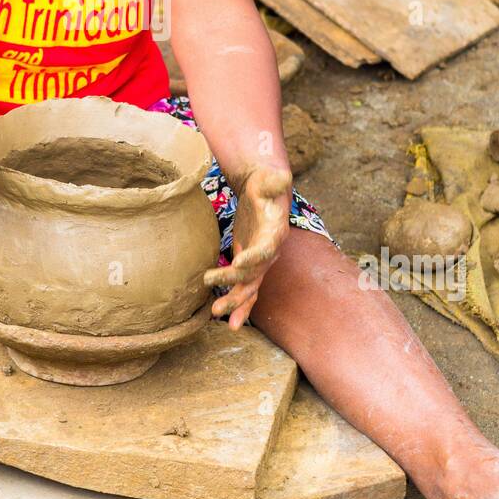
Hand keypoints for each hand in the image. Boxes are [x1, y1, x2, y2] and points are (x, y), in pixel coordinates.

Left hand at [203, 166, 291, 329]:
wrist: (265, 193)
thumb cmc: (264, 185)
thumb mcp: (267, 179)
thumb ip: (273, 181)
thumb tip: (283, 176)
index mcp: (275, 233)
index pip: (266, 247)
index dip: (254, 256)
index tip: (238, 262)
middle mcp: (270, 252)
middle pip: (254, 274)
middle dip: (236, 287)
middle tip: (215, 295)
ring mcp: (260, 262)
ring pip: (249, 288)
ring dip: (234, 303)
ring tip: (216, 314)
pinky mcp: (249, 266)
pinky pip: (246, 290)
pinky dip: (239, 307)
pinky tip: (228, 323)